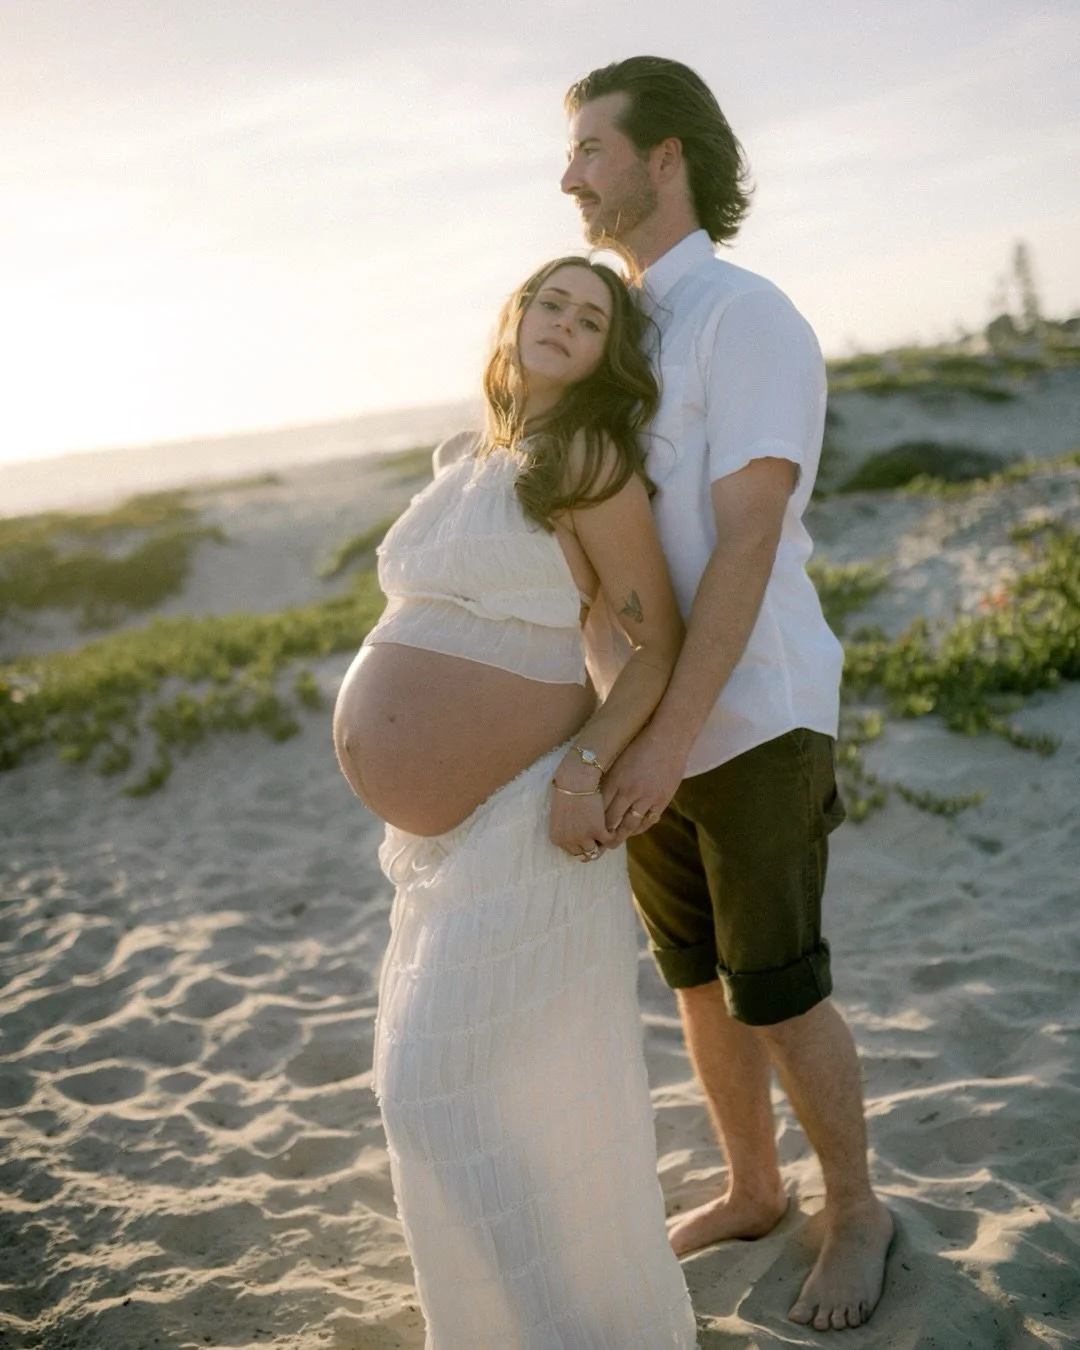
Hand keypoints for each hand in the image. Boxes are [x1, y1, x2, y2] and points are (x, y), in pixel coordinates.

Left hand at [549, 787, 615, 859]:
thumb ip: (566, 830)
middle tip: (600, 838)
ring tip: (607, 833)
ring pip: (596, 850)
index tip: (589, 839)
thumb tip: (578, 837)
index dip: (581, 845)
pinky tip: (612, 826)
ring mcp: (583, 838)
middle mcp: (568, 842)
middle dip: (592, 846)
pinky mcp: (597, 831)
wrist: (575, 781)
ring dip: (602, 843)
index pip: (572, 851)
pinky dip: (612, 835)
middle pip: (584, 854)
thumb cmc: (567, 792)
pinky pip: (608, 840)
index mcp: (557, 839)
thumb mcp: (560, 816)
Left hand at [601, 728, 685, 845]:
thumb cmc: (641, 743)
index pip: (599, 808)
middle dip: (603, 834)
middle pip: (612, 820)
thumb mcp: (619, 759)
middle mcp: (630, 790)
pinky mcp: (662, 800)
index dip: (592, 822)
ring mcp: (647, 796)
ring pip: (630, 825)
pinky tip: (632, 831)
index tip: (586, 830)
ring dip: (620, 836)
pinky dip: (639, 829)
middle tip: (596, 844)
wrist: (669, 737)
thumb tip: (596, 796)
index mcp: (616, 778)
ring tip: (612, 843)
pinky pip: (648, 821)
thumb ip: (609, 778)